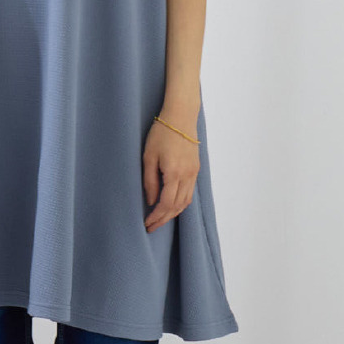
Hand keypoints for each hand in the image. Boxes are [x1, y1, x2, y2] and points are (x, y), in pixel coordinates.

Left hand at [142, 108, 199, 232]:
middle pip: (177, 207)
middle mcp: (187, 176)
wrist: (180, 117)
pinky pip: (190, 193)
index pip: (166, 204)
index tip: (147, 223)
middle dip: (164, 219)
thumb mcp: (148, 156)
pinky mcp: (196, 169)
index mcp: (174, 173)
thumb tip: (152, 201)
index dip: (157, 217)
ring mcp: (193, 173)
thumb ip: (150, 180)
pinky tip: (172, 205)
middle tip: (152, 226)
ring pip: (186, 202)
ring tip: (161, 219)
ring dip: (173, 213)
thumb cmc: (161, 133)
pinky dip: (181, 203)